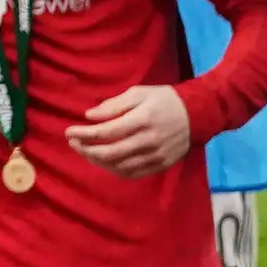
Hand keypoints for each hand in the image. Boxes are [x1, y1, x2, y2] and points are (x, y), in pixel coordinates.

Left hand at [64, 84, 196, 176]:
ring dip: (98, 162)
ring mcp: (155, 155)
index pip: (106, 132)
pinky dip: (115, 170)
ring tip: (85, 152)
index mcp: (142, 119)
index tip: (69, 131)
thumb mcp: (138, 93)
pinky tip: (104, 163)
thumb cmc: (164, 99)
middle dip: (86, 149)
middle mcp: (148, 140)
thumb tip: (89, 116)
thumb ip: (113, 105)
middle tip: (73, 143)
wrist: (197, 114)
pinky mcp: (160, 165)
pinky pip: (133, 173)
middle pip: (110, 152)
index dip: (84, 134)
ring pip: (120, 166)